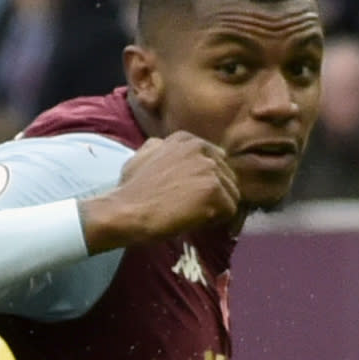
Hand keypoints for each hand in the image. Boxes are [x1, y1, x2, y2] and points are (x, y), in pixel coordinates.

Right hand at [94, 133, 240, 242]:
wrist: (127, 211)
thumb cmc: (131, 189)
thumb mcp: (143, 155)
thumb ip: (162, 147)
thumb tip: (166, 145)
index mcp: (187, 139)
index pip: (216, 161)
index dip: (206, 182)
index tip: (191, 194)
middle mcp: (201, 149)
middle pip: (227, 176)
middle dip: (215, 194)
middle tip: (193, 208)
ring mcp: (209, 169)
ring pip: (231, 193)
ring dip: (217, 208)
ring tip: (193, 214)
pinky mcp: (214, 191)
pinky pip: (230, 210)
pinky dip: (217, 220)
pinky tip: (195, 220)